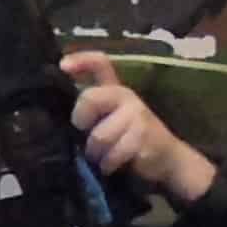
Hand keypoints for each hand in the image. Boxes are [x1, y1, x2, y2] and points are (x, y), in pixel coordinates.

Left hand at [62, 52, 216, 205]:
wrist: (168, 159)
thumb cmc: (129, 140)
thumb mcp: (108, 121)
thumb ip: (90, 110)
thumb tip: (59, 112)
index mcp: (115, 90)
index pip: (100, 64)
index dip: (81, 60)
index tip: (63, 65)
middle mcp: (127, 97)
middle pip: (90, 98)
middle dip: (81, 120)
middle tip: (85, 133)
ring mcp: (138, 115)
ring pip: (99, 135)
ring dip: (95, 152)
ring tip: (103, 156)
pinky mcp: (144, 136)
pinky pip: (113, 153)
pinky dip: (108, 164)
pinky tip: (112, 165)